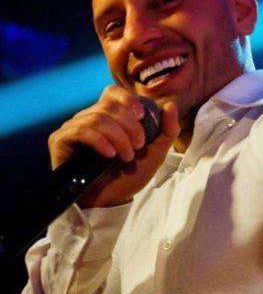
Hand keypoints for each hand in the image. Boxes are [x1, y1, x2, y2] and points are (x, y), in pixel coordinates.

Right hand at [48, 85, 179, 207]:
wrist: (111, 201)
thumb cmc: (129, 177)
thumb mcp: (154, 154)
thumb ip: (166, 131)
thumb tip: (171, 105)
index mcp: (109, 117)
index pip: (113, 93)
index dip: (127, 99)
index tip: (142, 116)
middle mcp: (89, 118)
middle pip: (109, 106)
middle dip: (130, 126)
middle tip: (138, 146)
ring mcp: (73, 128)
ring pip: (97, 118)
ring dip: (118, 137)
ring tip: (126, 157)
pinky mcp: (60, 140)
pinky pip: (81, 130)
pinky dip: (100, 141)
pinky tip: (109, 155)